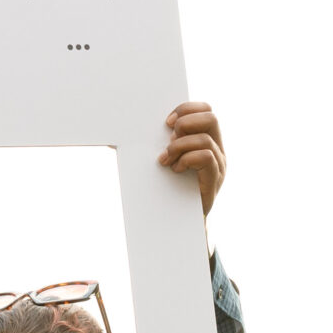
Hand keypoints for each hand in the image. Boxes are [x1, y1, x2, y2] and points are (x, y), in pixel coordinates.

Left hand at [158, 101, 225, 215]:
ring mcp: (219, 164)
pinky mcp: (214, 180)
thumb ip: (154, 146)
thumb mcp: (163, 161)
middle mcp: (218, 149)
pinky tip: (175, 169)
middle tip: (168, 141)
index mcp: (207, 139)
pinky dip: (186, 159)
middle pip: (211, 118)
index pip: (206, 110)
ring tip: (166, 160)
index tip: (166, 123)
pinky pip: (206, 157)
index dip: (186, 109)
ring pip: (205, 139)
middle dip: (185, 124)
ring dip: (179, 146)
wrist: (180, 222)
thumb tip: (113, 136)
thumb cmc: (168, 189)